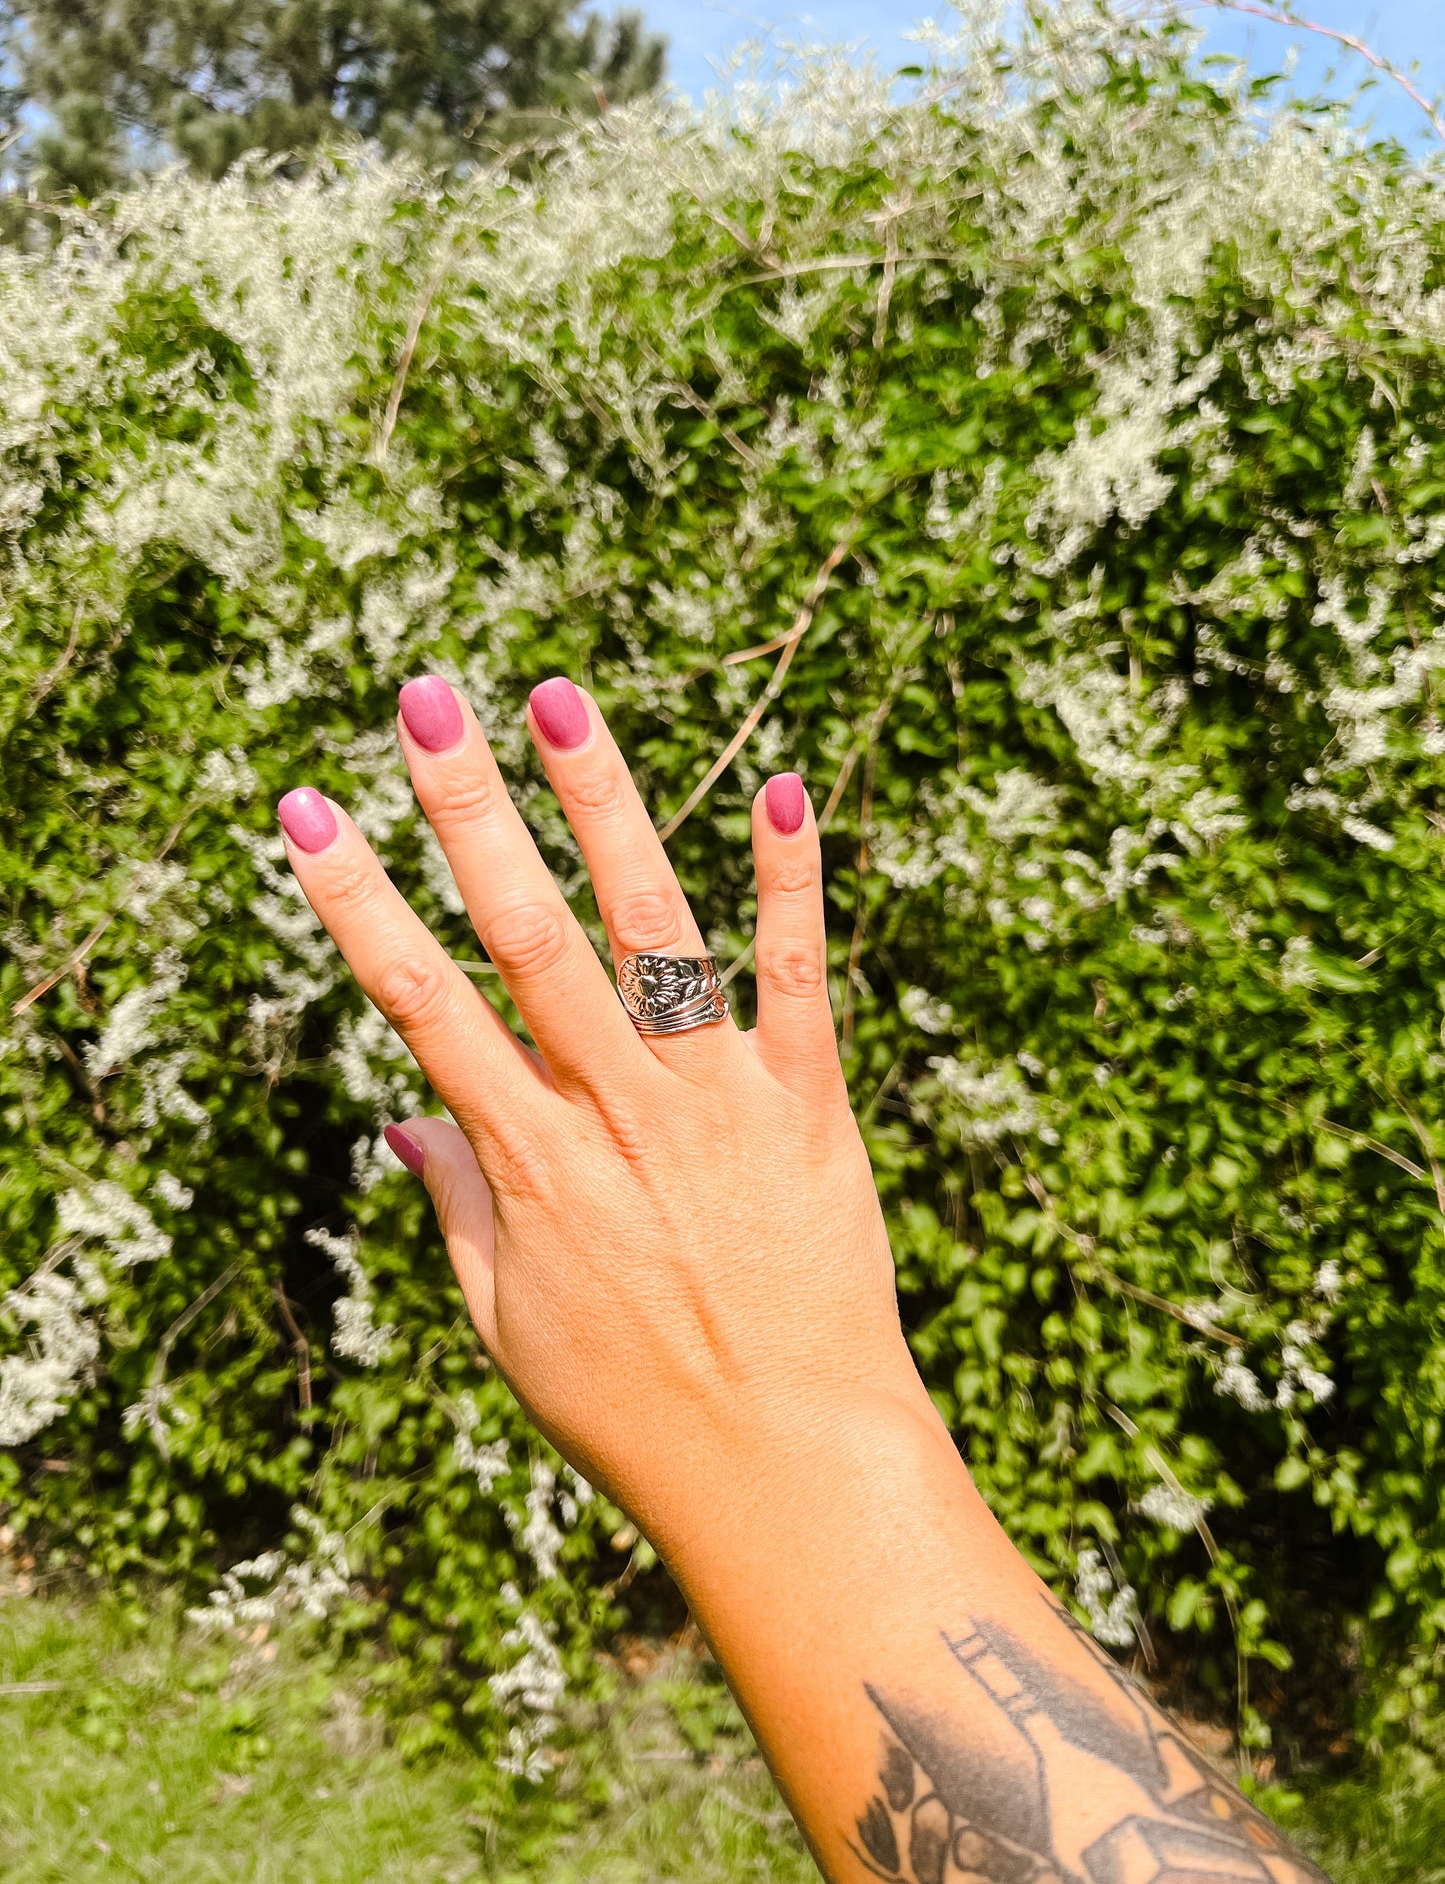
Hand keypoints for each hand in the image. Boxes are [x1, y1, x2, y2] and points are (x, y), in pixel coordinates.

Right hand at [278, 675, 935, 1564]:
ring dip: (603, 806)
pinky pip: (798, 978)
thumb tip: (401, 1114)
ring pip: (649, 928)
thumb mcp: (508, 1322)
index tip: (304, 809)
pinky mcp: (807, 1106)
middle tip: (423, 701)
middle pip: (521, 934)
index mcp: (526, 1159)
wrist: (787, 1463)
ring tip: (560, 700)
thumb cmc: (633, 1405)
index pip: (418, 1000)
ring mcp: (713, 1099)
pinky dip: (791, 885)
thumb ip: (454, 1206)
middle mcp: (612, 1110)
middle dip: (464, 809)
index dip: (353, 900)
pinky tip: (787, 790)